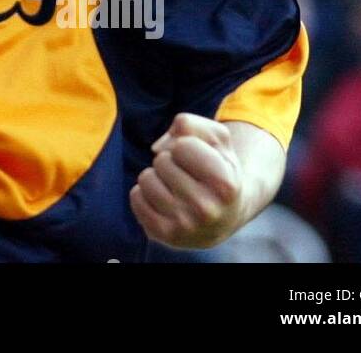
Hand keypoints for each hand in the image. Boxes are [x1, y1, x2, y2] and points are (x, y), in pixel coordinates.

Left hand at [130, 113, 245, 249]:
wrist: (224, 216)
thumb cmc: (218, 168)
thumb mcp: (217, 139)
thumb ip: (190, 124)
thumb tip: (157, 148)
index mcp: (224, 185)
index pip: (181, 146)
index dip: (186, 146)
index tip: (199, 160)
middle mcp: (206, 209)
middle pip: (162, 161)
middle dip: (170, 161)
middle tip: (187, 175)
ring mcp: (184, 226)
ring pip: (146, 178)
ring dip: (156, 176)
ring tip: (175, 187)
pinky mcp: (164, 235)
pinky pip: (135, 198)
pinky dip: (144, 192)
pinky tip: (163, 199)